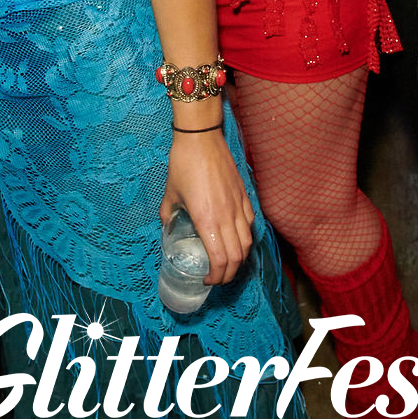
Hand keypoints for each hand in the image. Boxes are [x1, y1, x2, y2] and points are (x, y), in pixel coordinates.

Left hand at [161, 126, 254, 284]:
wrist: (201, 137)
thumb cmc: (183, 164)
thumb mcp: (170, 193)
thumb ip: (168, 214)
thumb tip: (167, 227)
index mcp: (207, 220)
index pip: (220, 260)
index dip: (216, 277)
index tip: (207, 280)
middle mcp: (227, 217)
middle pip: (237, 257)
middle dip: (228, 274)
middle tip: (217, 278)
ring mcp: (238, 205)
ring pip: (248, 242)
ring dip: (239, 259)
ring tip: (227, 262)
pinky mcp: (244, 194)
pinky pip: (250, 223)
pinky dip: (245, 237)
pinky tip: (236, 237)